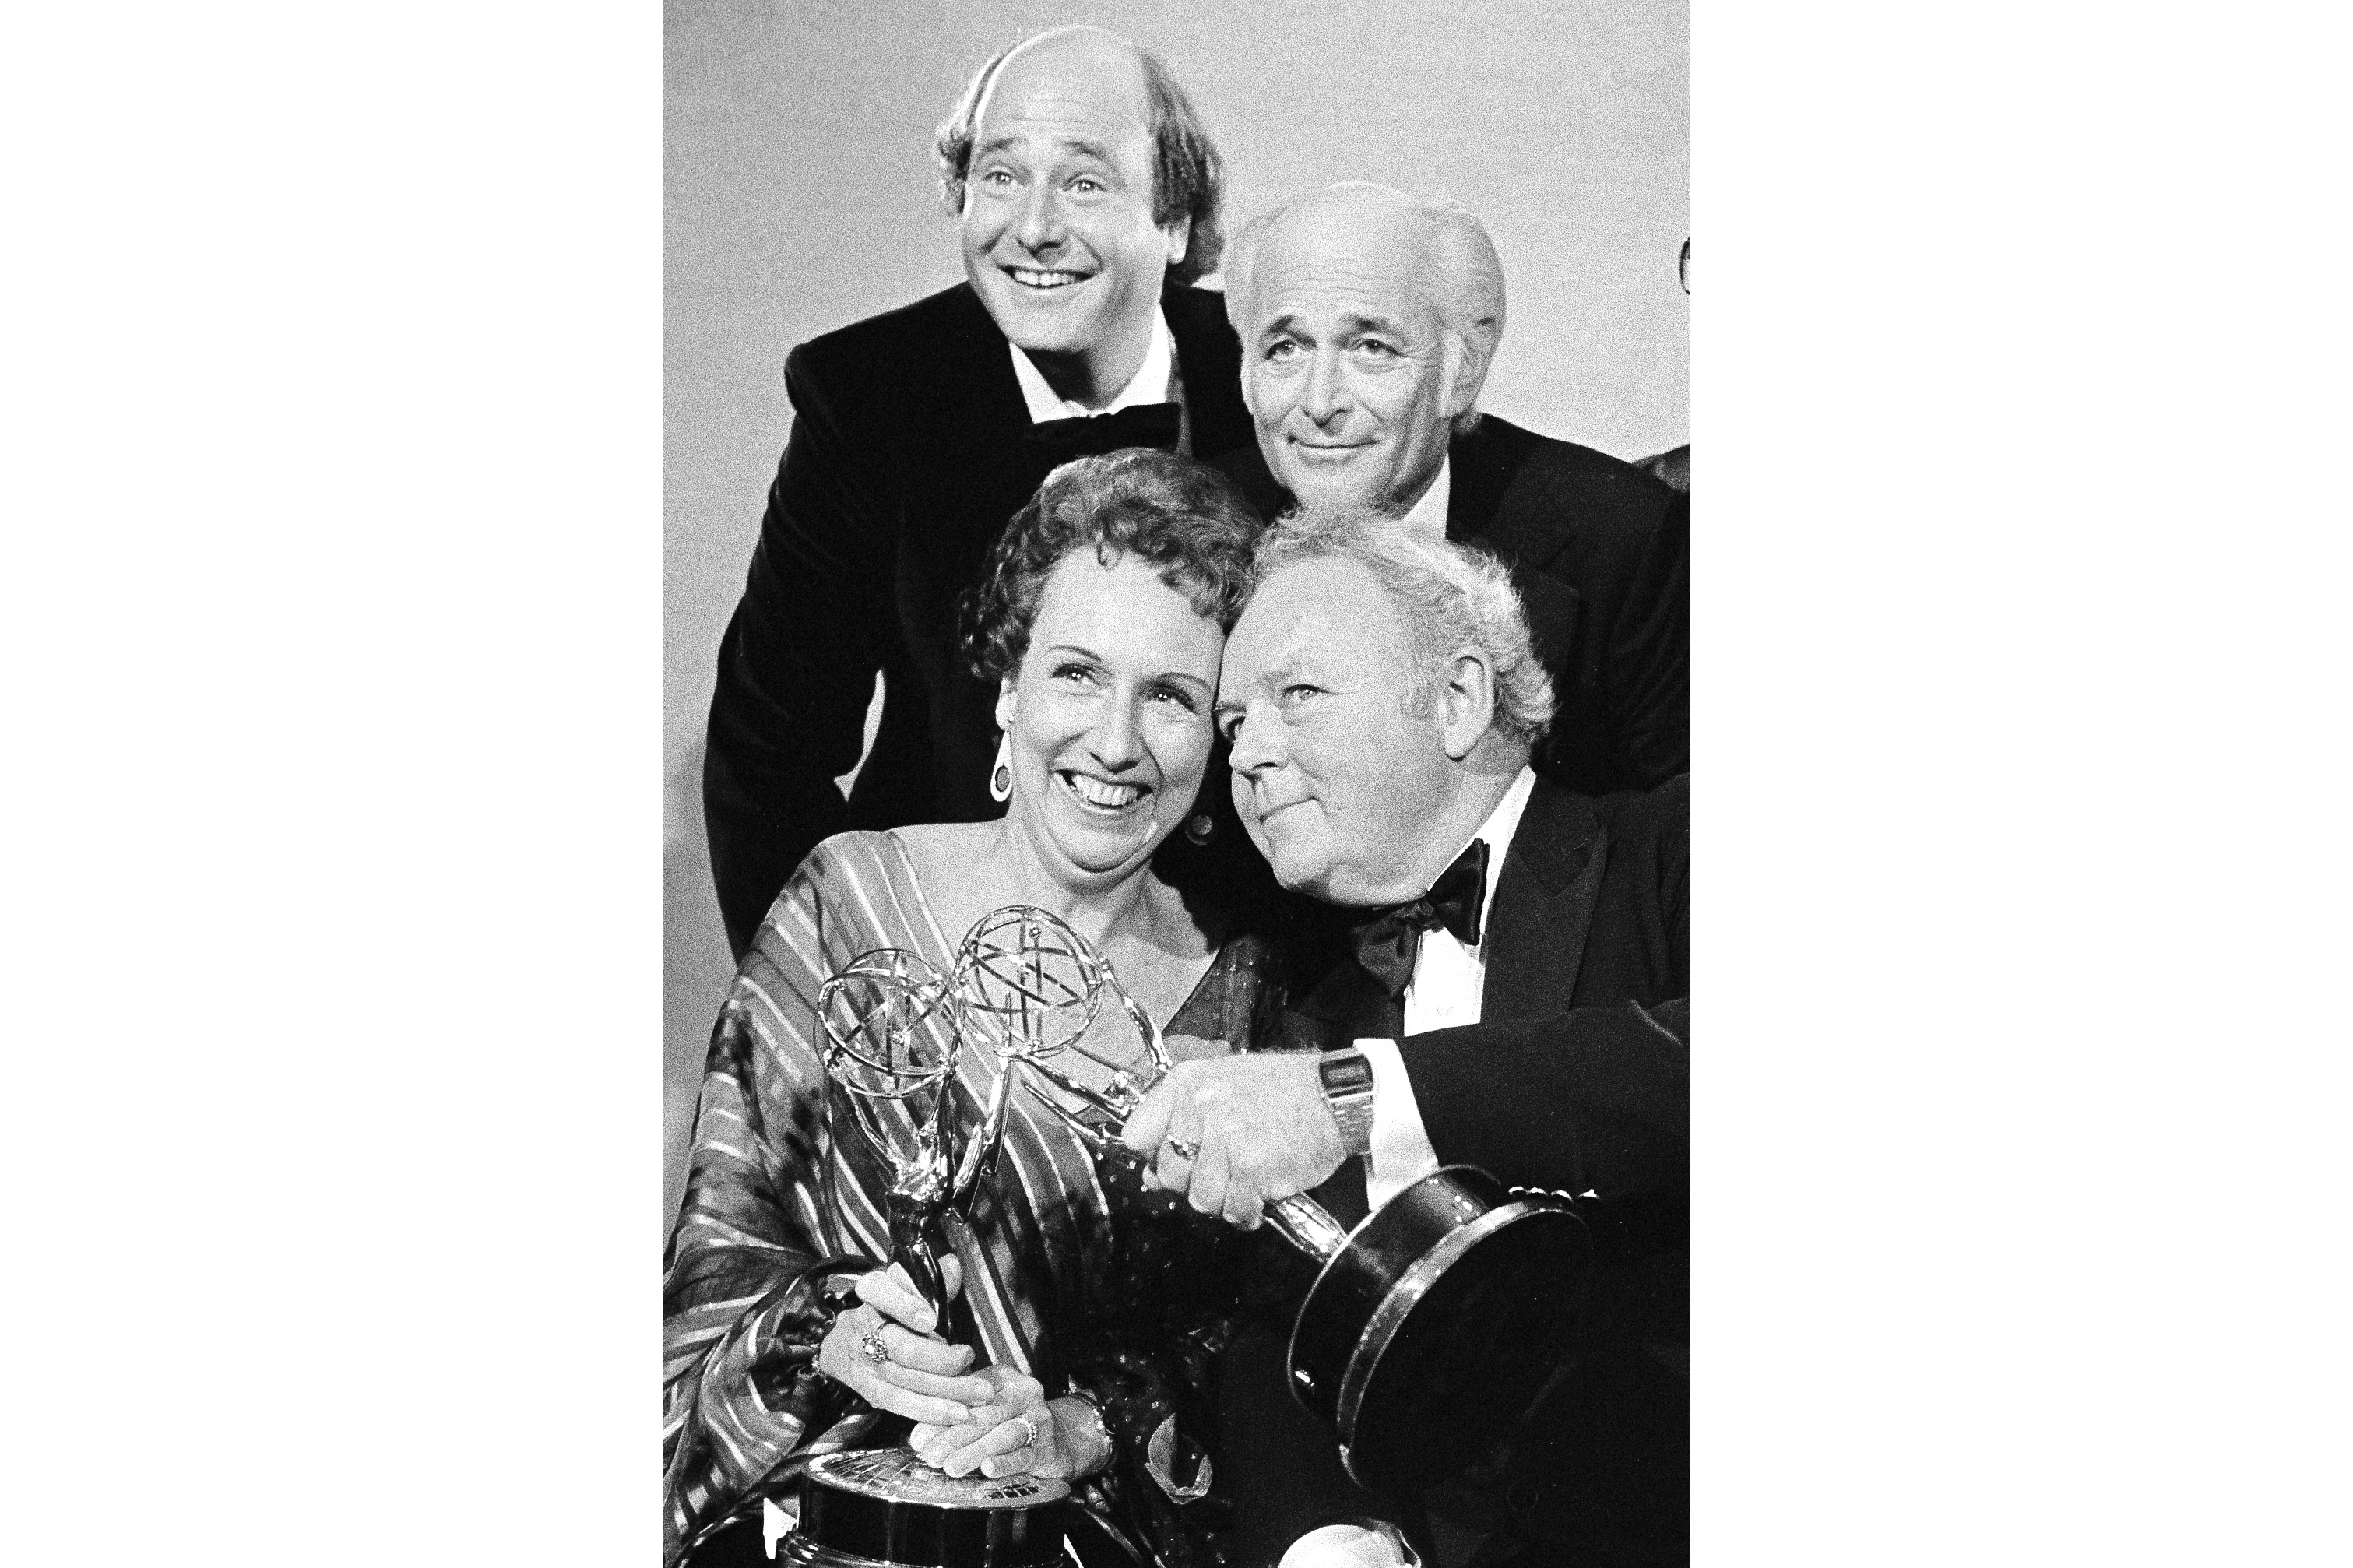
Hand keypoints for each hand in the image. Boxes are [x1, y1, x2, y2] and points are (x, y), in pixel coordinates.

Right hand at [815, 1256, 994, 1426]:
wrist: (850, 1338)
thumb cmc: (893, 1306)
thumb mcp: (910, 1285)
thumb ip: (934, 1280)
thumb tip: (952, 1265)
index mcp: (873, 1292)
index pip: (882, 1293)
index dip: (905, 1307)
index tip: (931, 1319)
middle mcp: (863, 1325)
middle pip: (901, 1346)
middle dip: (940, 1359)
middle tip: (971, 1359)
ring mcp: (863, 1361)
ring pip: (904, 1380)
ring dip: (945, 1390)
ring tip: (978, 1394)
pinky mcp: (868, 1389)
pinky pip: (898, 1403)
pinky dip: (928, 1410)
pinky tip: (956, 1413)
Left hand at [909, 1373, 1107, 1480]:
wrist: (1062, 1438)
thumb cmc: (1010, 1422)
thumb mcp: (984, 1409)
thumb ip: (953, 1417)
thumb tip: (919, 1437)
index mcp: (1003, 1378)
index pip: (969, 1394)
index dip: (942, 1416)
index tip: (919, 1439)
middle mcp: (1024, 1393)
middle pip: (985, 1414)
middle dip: (954, 1437)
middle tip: (931, 1456)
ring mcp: (1039, 1420)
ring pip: (1004, 1434)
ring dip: (975, 1451)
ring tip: (951, 1467)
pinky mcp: (1049, 1448)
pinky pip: (1025, 1455)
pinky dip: (1006, 1463)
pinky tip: (989, 1469)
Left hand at [1120, 1054, 1346, 1226]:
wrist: (1336, 1097)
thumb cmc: (1284, 1091)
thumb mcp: (1222, 1085)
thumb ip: (1180, 1121)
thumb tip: (1151, 1173)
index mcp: (1188, 1084)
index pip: (1137, 1134)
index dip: (1155, 1154)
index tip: (1175, 1158)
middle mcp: (1201, 1108)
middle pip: (1170, 1174)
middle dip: (1195, 1181)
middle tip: (1224, 1169)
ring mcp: (1226, 1140)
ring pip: (1201, 1198)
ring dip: (1225, 1198)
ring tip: (1247, 1178)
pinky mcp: (1252, 1169)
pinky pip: (1234, 1209)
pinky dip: (1248, 1210)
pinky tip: (1261, 1192)